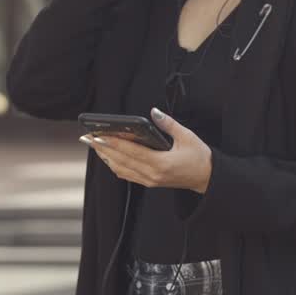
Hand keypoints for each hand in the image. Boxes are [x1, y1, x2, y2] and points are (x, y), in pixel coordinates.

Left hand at [81, 108, 211, 193]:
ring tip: (95, 145)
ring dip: (106, 157)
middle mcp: (152, 174)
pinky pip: (128, 174)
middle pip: (120, 161)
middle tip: (88, 138)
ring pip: (121, 169)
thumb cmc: (199, 157)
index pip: (130, 152)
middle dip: (102, 148)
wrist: (207, 178)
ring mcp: (150, 180)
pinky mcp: (150, 182)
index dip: (112, 143)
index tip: (98, 134)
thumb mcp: (187, 136)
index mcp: (161, 163)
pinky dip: (115, 165)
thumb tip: (153, 112)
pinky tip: (109, 157)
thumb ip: (168, 124)